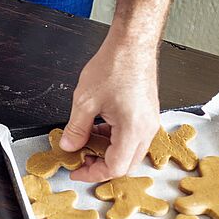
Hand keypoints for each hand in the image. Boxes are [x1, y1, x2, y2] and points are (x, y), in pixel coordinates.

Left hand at [60, 27, 159, 181]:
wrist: (132, 45)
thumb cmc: (115, 66)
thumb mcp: (85, 101)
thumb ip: (76, 129)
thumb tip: (68, 146)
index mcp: (133, 130)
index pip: (115, 167)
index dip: (93, 174)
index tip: (77, 170)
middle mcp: (147, 129)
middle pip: (126, 164)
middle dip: (100, 165)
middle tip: (80, 159)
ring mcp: (149, 122)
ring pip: (129, 151)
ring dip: (107, 151)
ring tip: (85, 142)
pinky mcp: (147, 115)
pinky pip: (132, 137)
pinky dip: (114, 139)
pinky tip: (97, 129)